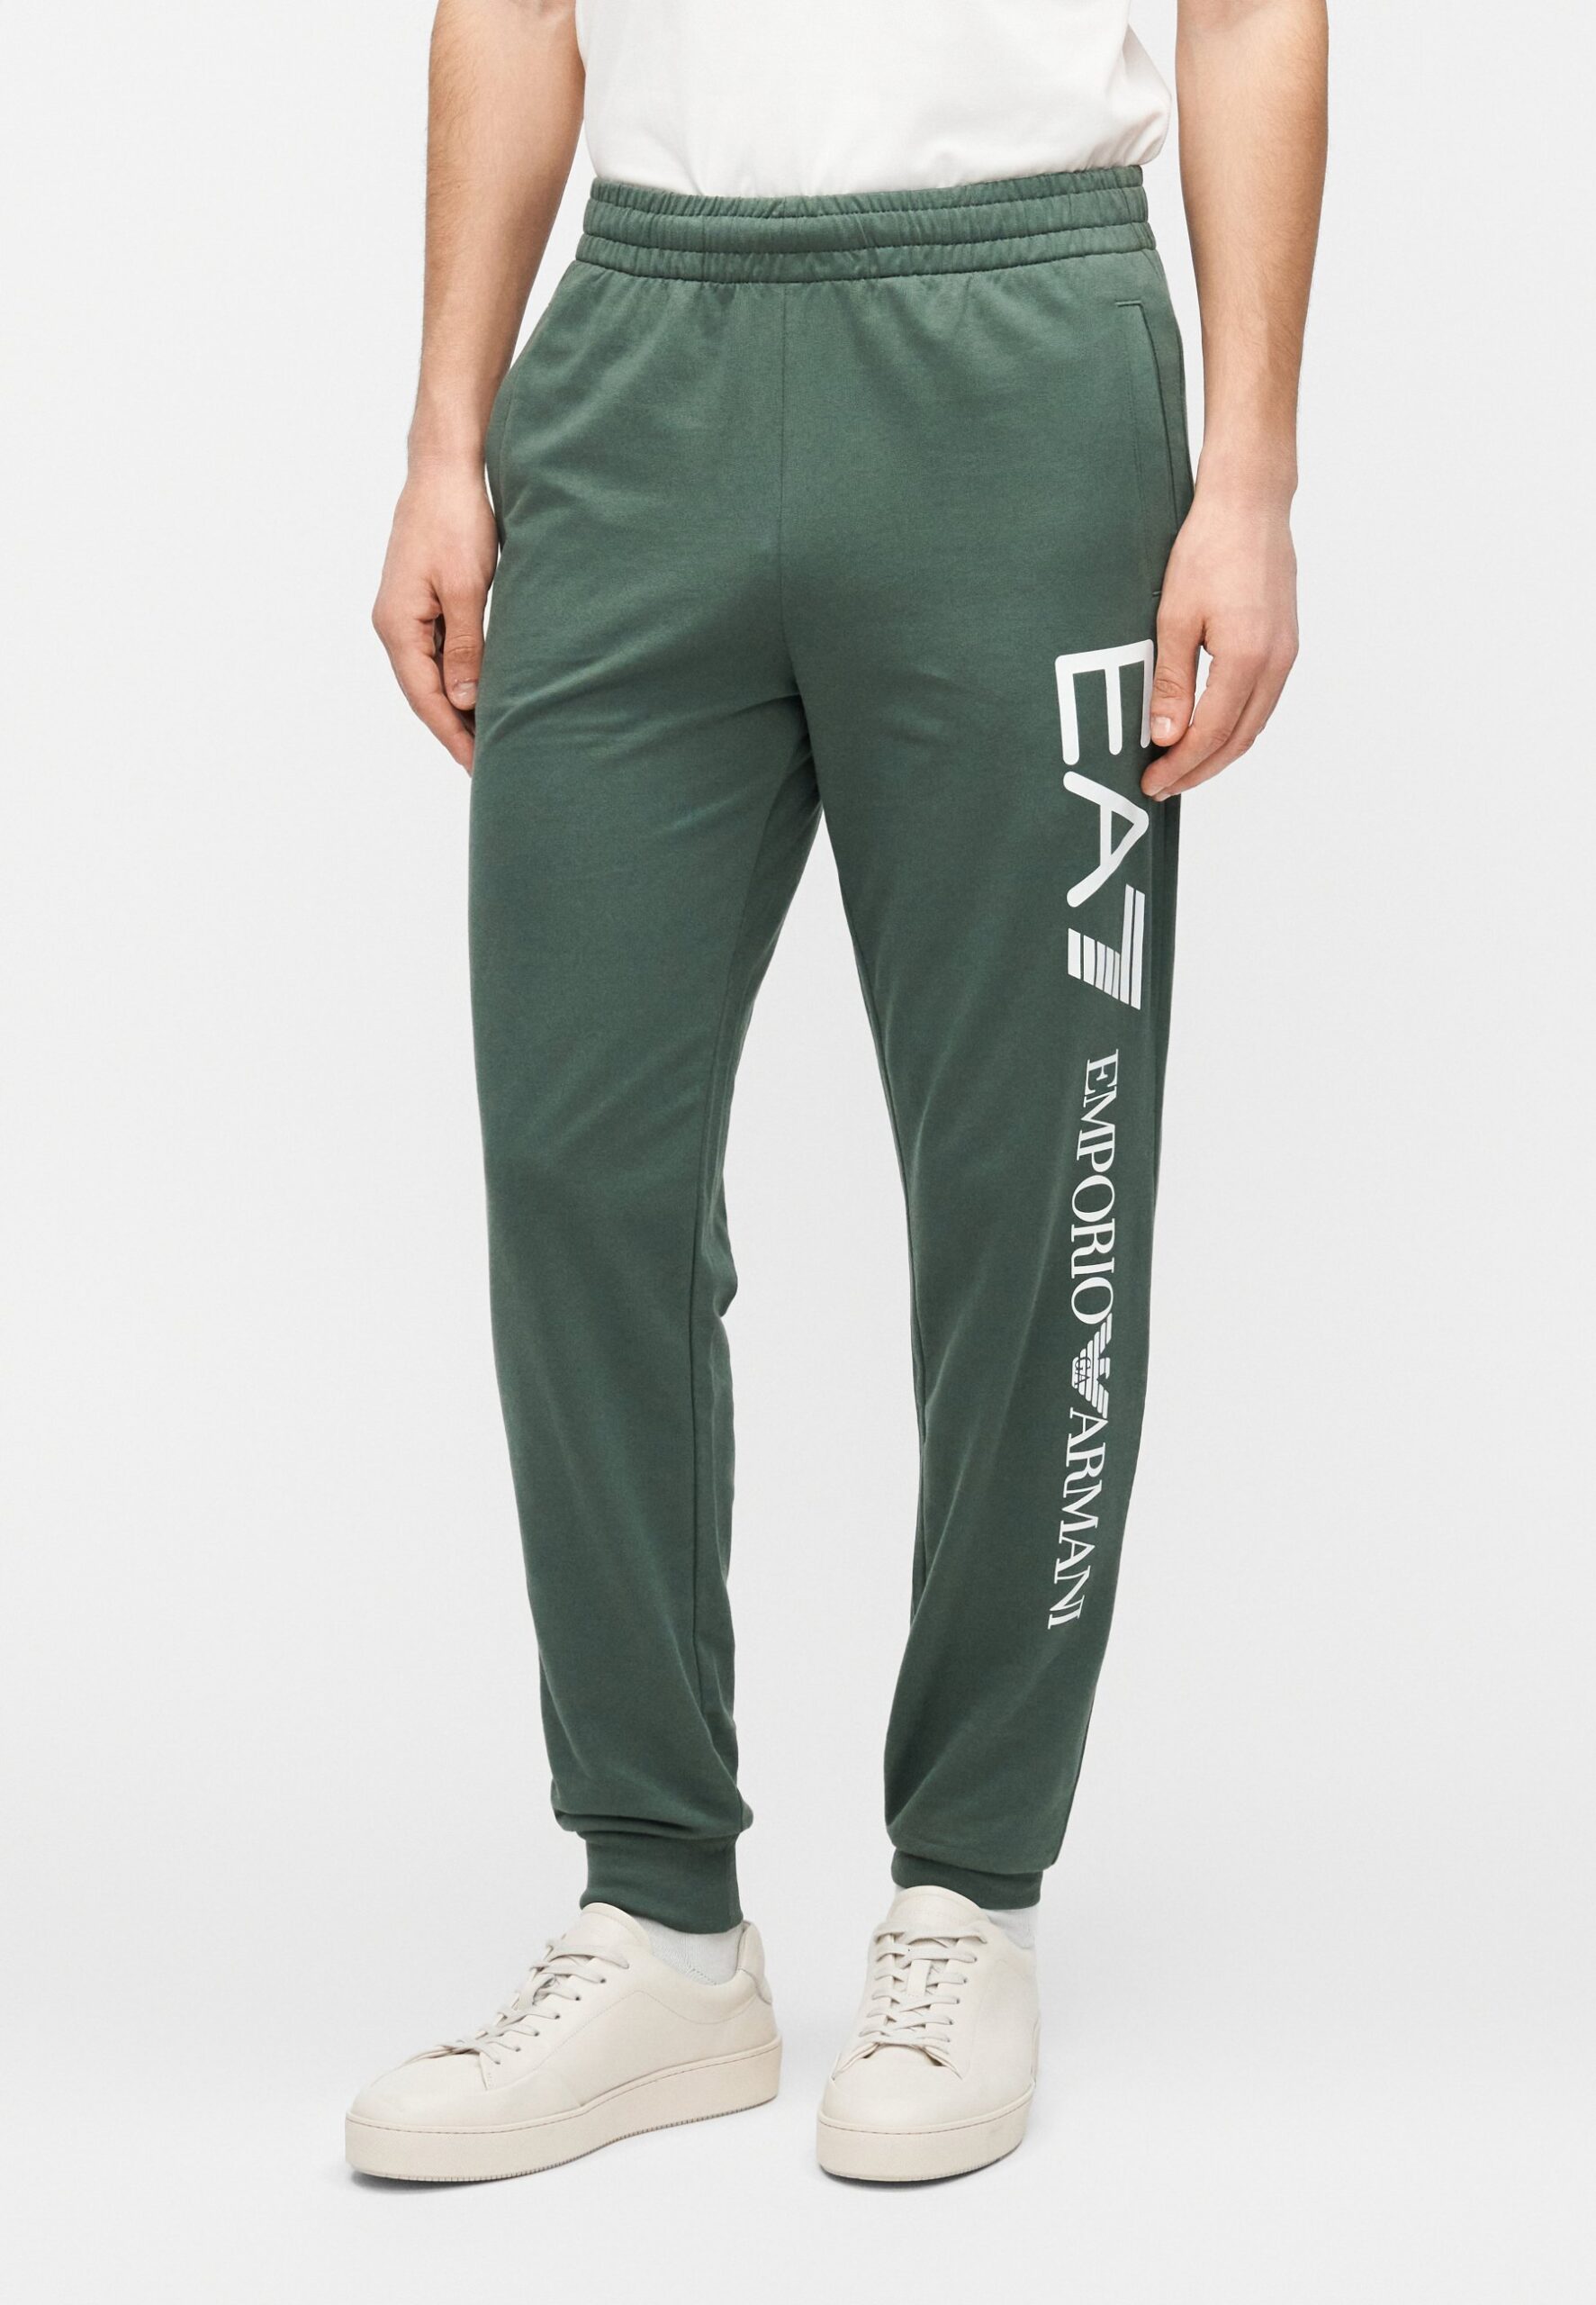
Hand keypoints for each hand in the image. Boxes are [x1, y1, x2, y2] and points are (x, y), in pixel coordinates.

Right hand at [372, 462, 498, 772]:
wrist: (446, 467)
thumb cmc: (456, 519)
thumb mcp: (465, 588)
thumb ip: (465, 648)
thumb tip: (462, 702)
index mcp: (397, 624)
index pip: (425, 698)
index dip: (451, 735)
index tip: (477, 765)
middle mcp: (394, 623)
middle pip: (424, 693)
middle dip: (453, 730)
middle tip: (487, 765)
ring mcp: (407, 612)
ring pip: (432, 675)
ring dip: (456, 707)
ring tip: (487, 739)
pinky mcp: (423, 600)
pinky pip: (439, 653)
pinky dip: (459, 678)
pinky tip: (481, 693)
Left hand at [1143, 480, 1298, 799]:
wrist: (1250, 503)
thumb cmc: (1209, 548)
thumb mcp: (1174, 616)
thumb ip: (1173, 681)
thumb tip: (1167, 737)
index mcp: (1247, 659)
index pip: (1210, 735)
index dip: (1180, 766)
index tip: (1151, 783)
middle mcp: (1275, 663)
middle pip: (1237, 740)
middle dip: (1199, 771)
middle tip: (1162, 787)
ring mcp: (1286, 654)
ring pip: (1253, 725)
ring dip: (1218, 753)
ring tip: (1182, 768)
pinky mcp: (1285, 643)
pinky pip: (1262, 702)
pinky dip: (1235, 727)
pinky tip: (1210, 730)